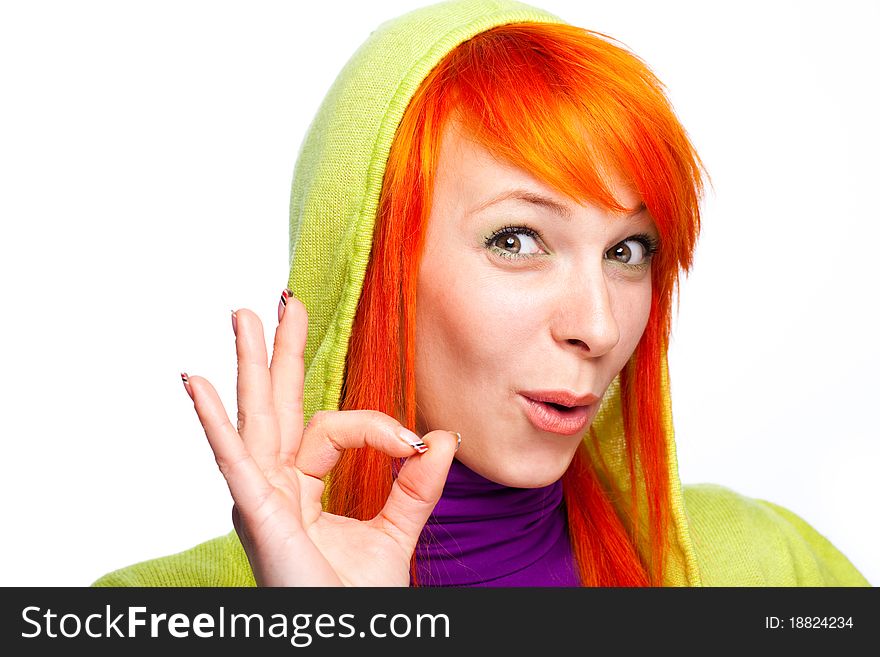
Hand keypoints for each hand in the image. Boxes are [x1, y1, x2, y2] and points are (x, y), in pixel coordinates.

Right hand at [181, 293, 458, 585]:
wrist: (347, 638)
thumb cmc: (355, 601)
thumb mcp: (396, 532)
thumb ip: (417, 486)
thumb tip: (443, 438)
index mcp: (301, 487)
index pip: (333, 428)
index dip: (376, 427)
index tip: (412, 442)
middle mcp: (274, 486)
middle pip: (276, 405)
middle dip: (278, 352)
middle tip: (282, 302)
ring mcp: (260, 498)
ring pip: (255, 417)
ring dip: (248, 364)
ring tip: (244, 315)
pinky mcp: (257, 514)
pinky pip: (234, 461)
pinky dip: (213, 421)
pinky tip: (197, 383)